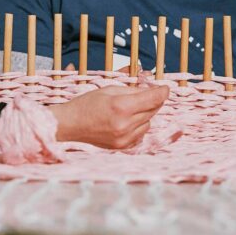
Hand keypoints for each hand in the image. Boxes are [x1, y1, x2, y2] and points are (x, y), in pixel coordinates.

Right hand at [51, 84, 167, 148]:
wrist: (70, 124)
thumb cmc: (87, 104)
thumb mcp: (109, 89)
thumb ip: (132, 90)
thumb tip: (150, 90)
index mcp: (122, 106)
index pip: (154, 98)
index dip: (162, 91)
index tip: (165, 88)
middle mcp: (125, 124)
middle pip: (153, 110)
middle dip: (152, 101)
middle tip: (146, 95)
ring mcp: (125, 137)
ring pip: (148, 122)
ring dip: (145, 114)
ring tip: (129, 109)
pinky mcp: (123, 146)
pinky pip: (141, 133)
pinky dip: (139, 126)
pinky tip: (126, 121)